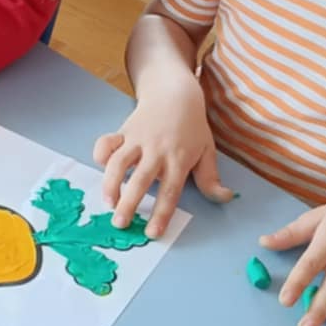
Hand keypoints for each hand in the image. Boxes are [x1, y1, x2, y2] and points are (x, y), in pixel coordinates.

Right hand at [92, 73, 232, 237]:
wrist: (174, 93)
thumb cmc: (191, 126)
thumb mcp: (207, 150)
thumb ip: (210, 177)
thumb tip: (225, 198)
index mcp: (179, 159)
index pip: (170, 192)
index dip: (161, 214)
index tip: (152, 232)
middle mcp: (157, 151)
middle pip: (141, 180)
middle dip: (129, 204)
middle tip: (120, 224)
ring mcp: (138, 140)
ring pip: (119, 163)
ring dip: (110, 184)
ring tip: (107, 204)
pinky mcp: (123, 131)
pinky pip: (107, 143)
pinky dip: (100, 154)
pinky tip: (100, 168)